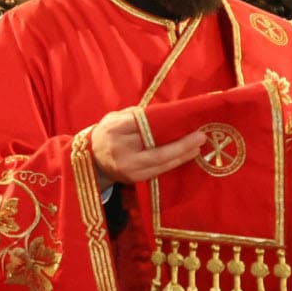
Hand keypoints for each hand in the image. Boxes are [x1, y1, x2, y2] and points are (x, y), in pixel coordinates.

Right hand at [90, 107, 204, 187]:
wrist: (90, 160)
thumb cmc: (107, 134)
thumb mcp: (114, 118)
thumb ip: (136, 114)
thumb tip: (164, 112)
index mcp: (114, 129)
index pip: (143, 124)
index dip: (166, 122)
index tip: (184, 117)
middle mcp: (120, 149)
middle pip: (156, 147)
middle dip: (181, 143)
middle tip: (200, 136)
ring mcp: (127, 167)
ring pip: (160, 162)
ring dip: (182, 155)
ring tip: (197, 147)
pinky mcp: (133, 179)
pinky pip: (158, 171)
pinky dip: (174, 163)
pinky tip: (185, 156)